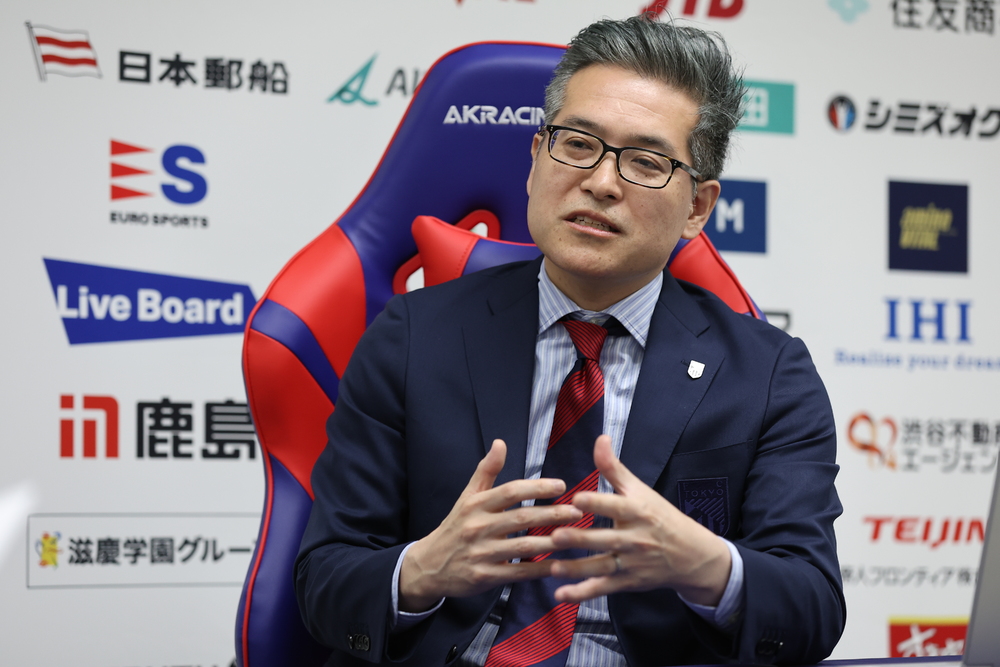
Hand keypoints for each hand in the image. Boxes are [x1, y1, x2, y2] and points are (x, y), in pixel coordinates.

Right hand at [398, 439, 583, 611]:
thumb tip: (500, 443)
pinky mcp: (485, 577)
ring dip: (551, 541)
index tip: (561, 486)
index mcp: (476, 505)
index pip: (510, 492)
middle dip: (552, 514)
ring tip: (575, 536)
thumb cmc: (455, 527)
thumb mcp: (467, 497)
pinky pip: (518, 572)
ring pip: (523, 546)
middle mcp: (478, 527)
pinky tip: (558, 565)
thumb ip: (486, 471)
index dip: (537, 488)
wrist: (429, 565)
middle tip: (578, 511)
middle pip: (521, 518)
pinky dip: (539, 569)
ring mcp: (482, 553)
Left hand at [549, 435, 731, 605]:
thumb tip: (600, 438)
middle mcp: (635, 538)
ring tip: (553, 567)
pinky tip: (561, 594)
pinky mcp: (627, 582)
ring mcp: (631, 563)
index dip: (597, 502)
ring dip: (577, 569)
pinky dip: (582, 594)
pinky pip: (603, 588)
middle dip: (581, 539)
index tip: (577, 498)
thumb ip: (615, 467)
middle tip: (556, 536)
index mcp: (638, 512)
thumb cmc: (660, 517)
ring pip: (602, 567)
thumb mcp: (640, 490)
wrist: (691, 555)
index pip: (616, 506)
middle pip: (606, 539)